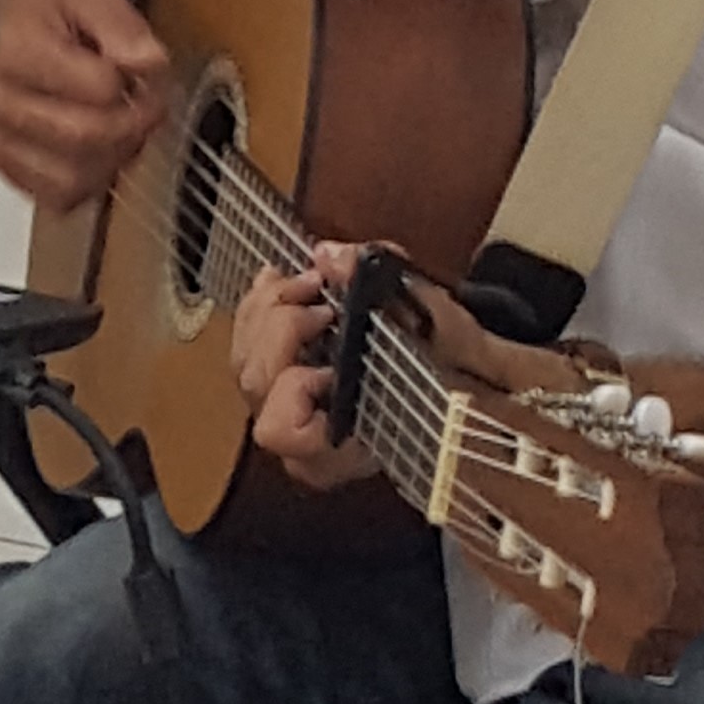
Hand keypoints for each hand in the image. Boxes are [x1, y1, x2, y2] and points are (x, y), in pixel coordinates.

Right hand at [0, 0, 169, 213]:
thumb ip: (123, 26)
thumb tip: (147, 64)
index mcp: (17, 52)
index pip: (100, 93)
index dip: (142, 88)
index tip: (152, 78)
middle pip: (84, 140)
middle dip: (130, 127)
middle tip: (145, 105)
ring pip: (68, 181)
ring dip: (108, 160)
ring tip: (120, 127)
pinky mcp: (0, 156)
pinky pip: (52, 194)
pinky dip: (83, 179)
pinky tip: (95, 148)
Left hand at [233, 242, 524, 486]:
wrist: (460, 373)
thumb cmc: (454, 363)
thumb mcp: (437, 324)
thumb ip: (386, 288)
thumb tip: (330, 257)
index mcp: (345, 447)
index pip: (284, 430)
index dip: (296, 386)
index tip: (334, 353)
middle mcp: (306, 442)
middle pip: (256, 384)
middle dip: (282, 324)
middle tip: (319, 292)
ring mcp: (287, 415)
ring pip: (243, 361)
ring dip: (268, 309)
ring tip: (306, 280)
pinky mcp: (279, 387)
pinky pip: (243, 348)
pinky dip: (258, 307)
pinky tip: (279, 280)